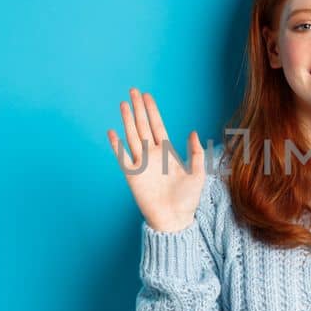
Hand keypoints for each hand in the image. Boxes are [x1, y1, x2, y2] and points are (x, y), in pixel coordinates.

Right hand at [107, 87, 205, 232]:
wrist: (175, 220)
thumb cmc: (188, 200)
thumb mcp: (198, 174)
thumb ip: (197, 153)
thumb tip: (193, 132)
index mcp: (168, 153)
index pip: (157, 126)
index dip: (152, 110)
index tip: (147, 96)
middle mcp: (152, 155)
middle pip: (142, 126)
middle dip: (138, 109)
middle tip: (133, 91)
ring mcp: (141, 164)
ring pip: (132, 136)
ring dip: (127, 120)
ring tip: (123, 104)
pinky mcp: (132, 176)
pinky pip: (122, 157)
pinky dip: (116, 145)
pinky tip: (112, 132)